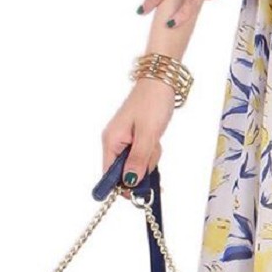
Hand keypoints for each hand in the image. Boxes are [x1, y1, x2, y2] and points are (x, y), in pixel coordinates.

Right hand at [101, 77, 173, 198]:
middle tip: (152, 151)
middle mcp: (114, 141)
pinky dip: (151, 151)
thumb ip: (139, 159)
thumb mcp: (148, 135)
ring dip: (149, 158)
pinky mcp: (135, 137)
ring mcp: (125, 140)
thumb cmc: (152, 102)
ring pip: (137, 163)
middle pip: (125, 171)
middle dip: (142, 167)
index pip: (109, 174)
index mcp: (111, 141)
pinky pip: (143, 153)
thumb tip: (130, 182)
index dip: (122, 186)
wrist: (162, 79)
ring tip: (155, 140)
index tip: (138, 192)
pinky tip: (156, 140)